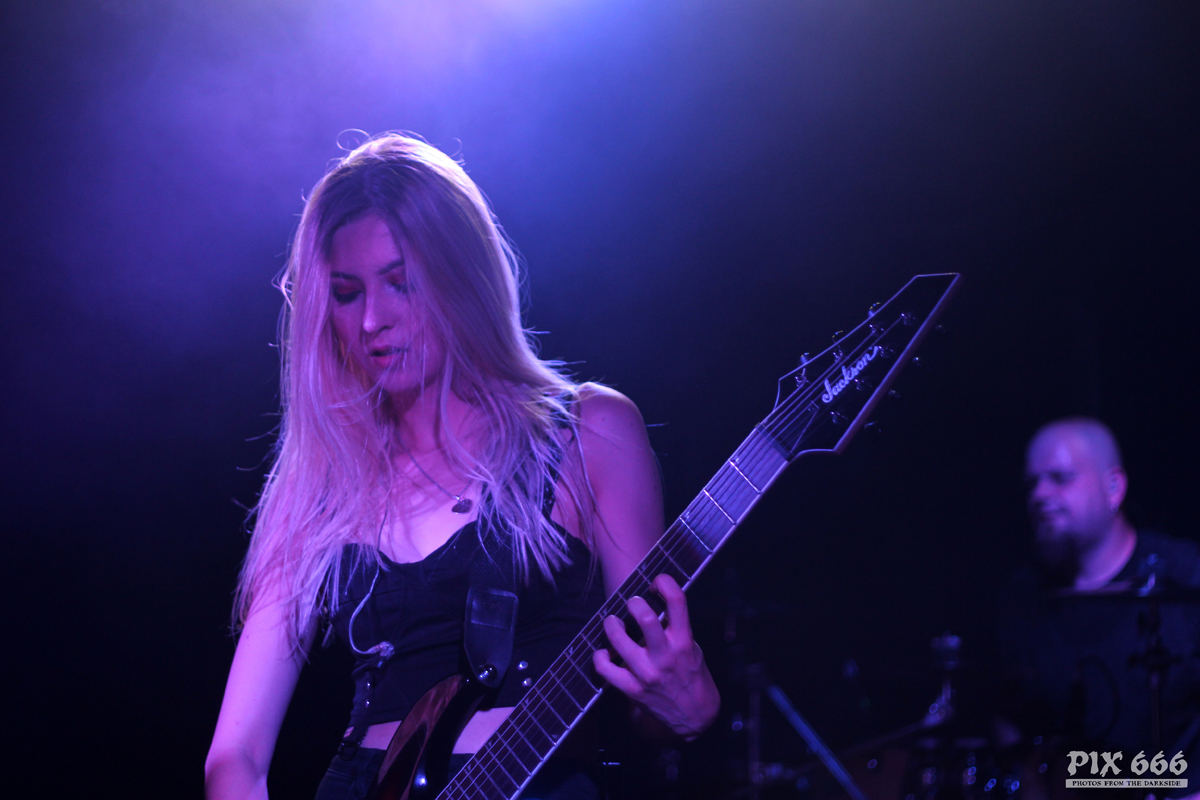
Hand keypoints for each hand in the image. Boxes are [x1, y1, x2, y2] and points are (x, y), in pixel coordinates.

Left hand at [593, 574, 719, 739]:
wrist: (695, 718)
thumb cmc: (694, 678)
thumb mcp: (693, 649)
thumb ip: (676, 629)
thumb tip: (656, 606)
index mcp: (683, 641)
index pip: (676, 600)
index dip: (664, 582)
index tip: (656, 583)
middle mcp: (664, 654)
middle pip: (644, 616)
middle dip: (634, 602)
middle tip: (632, 604)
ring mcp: (646, 673)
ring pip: (618, 639)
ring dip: (611, 624)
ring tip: (613, 622)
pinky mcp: (631, 689)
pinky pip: (605, 669)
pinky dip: (600, 657)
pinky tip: (605, 653)